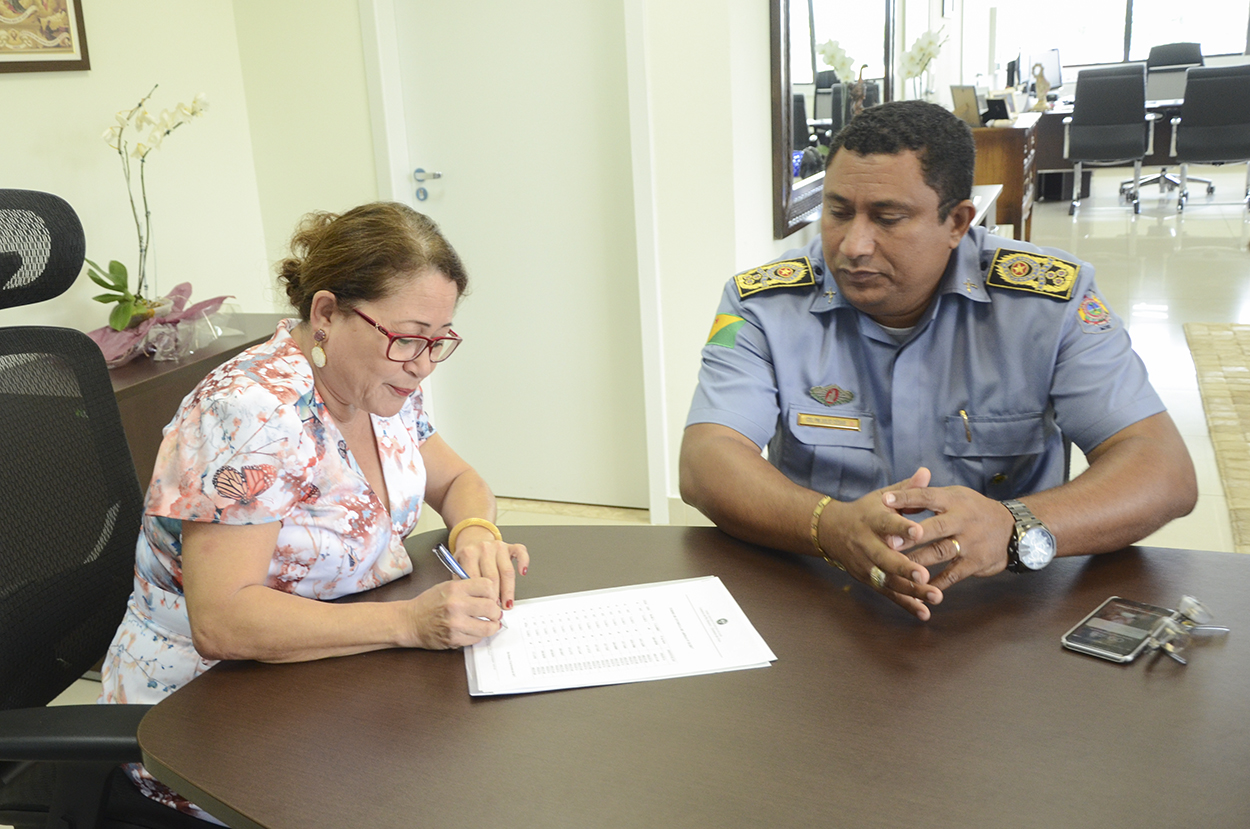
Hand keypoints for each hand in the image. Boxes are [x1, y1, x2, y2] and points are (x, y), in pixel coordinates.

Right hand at [404, 578, 504, 648]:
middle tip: (493, 613)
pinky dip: (478, 635)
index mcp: (455, 588)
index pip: (487, 586)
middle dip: (495, 611)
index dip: (492, 593)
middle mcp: (456, 605)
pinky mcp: (454, 639)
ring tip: (489, 623)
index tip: (491, 598)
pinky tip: (474, 630)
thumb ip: (468, 588)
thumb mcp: (447, 586)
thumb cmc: (428, 604)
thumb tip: (491, 596)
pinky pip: (477, 638)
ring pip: (488, 627)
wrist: (410, 621)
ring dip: (491, 626)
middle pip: (491, 607)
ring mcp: (455, 624)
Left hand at [453, 528, 529, 609]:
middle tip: (496, 609)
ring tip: (507, 603)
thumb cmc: (467, 559)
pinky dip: (523, 562)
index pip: (476, 578)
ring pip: (507, 571)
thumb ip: (462, 582)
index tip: (484, 608)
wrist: (473, 540)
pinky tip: (522, 572)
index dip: (481, 595)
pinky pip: (521, 552)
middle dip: (495, 596)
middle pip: (493, 577)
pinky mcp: (510, 546)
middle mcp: (484, 548)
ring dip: (508, 590)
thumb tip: (473, 602)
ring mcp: (498, 546)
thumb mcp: (458, 569)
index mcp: (468, 554)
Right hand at [820, 468, 943, 620]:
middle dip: (904, 568)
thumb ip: (906, 489)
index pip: (886, 524)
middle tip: (924, 575)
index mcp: (872, 520)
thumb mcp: (882, 496)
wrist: (831, 530)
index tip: (919, 532)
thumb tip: (926, 472)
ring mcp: (866, 565)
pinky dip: (906, 604)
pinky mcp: (869, 580)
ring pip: (888, 580)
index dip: (901, 528)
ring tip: (935, 597)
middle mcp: (866, 544)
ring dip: (911, 591)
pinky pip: (889, 594)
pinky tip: (925, 613)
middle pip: (885, 558)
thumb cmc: (866, 511)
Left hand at [882, 485, 1015, 590]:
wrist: (1013, 529)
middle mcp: (962, 520)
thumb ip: (927, 495)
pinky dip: (935, 584)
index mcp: (954, 501)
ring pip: (940, 552)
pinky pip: (952, 575)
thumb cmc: (974, 510)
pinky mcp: (974, 563)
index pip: (928, 497)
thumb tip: (895, 494)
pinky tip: (918, 590)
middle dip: (912, 535)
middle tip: (889, 542)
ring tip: (898, 567)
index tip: (885, 500)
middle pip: (934, 527)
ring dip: (919, 561)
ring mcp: (969, 543)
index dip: (907, 498)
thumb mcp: (956, 496)